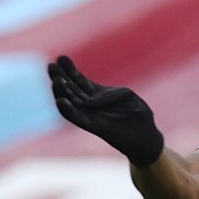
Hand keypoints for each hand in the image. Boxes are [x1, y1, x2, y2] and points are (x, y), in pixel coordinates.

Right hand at [48, 55, 164, 166]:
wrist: (148, 140)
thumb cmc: (140, 116)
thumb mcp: (129, 97)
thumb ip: (112, 94)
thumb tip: (92, 101)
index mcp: (97, 94)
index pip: (79, 80)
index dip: (70, 69)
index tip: (61, 58)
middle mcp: (90, 105)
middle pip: (71, 89)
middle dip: (60, 77)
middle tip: (50, 65)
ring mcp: (91, 116)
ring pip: (72, 102)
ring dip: (62, 93)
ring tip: (55, 81)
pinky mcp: (95, 128)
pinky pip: (78, 119)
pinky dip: (69, 111)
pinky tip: (60, 101)